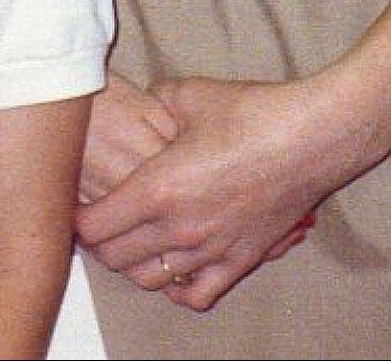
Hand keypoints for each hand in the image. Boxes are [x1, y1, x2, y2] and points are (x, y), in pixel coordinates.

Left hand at [75, 75, 356, 311]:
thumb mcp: (189, 94)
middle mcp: (180, 228)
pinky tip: (177, 265)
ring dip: (135, 264)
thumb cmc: (253, 113)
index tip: (79, 203)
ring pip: (150, 281)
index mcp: (158, 188)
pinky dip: (178, 288)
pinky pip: (196, 296)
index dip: (78, 216)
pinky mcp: (240, 261)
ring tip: (135, 240)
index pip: (93, 227)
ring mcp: (211, 249)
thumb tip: (141, 103)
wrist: (312, 137)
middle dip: (101, 242)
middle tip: (102, 220)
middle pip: (115, 259)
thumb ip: (152, 102)